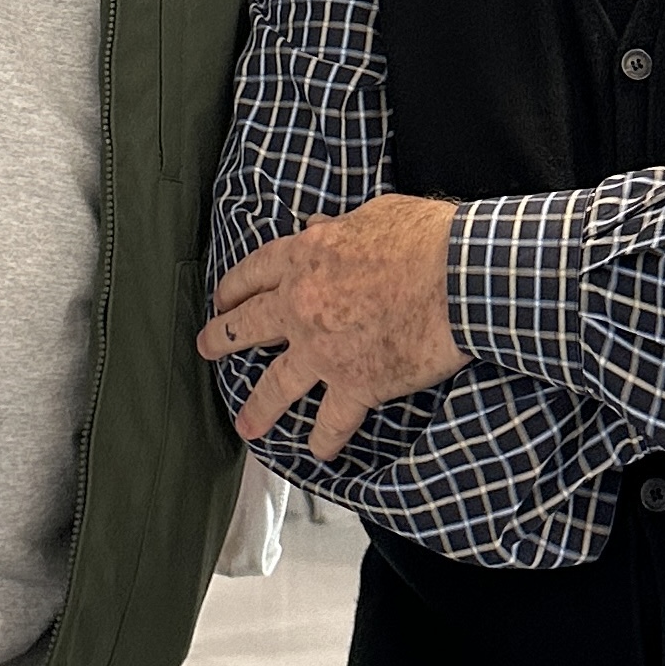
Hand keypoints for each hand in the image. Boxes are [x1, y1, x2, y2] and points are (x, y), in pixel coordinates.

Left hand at [199, 195, 466, 461]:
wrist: (458, 278)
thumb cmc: (425, 238)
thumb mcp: (373, 214)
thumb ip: (337, 226)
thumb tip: (318, 224)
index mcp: (304, 258)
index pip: (254, 273)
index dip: (234, 287)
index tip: (222, 299)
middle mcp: (301, 307)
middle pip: (246, 327)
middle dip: (221, 340)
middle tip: (206, 349)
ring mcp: (323, 351)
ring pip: (276, 386)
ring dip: (258, 408)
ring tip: (246, 425)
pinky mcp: (356, 385)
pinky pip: (332, 421)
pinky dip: (325, 439)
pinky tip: (319, 451)